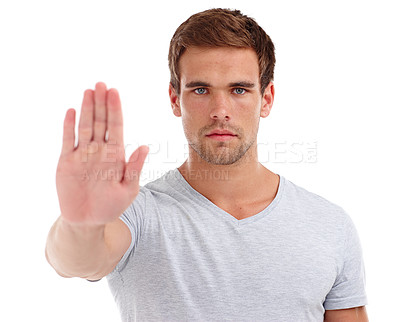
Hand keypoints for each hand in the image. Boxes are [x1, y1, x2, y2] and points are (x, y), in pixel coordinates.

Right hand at [56, 82, 147, 225]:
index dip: (115, 110)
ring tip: (89, 91)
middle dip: (101, 103)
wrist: (87, 221)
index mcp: (115, 155)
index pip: (116, 127)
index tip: (115, 93)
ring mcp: (83, 154)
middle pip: (101, 122)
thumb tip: (144, 146)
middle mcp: (99, 151)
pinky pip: (68, 140)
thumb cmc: (111, 206)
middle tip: (101, 84)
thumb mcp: (128, 189)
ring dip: (87, 108)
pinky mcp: (67, 161)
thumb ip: (135, 167)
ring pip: (85, 126)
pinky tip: (72, 111)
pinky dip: (69, 126)